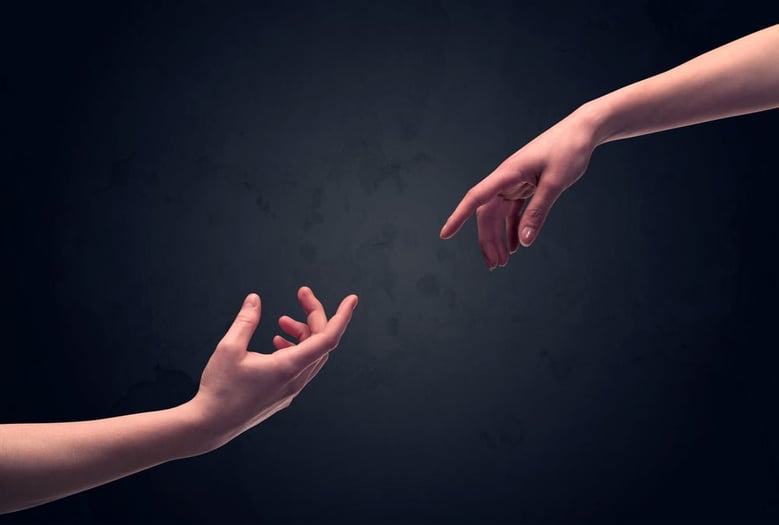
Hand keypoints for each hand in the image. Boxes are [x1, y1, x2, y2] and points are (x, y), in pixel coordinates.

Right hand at [190, 287, 357, 450]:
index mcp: (288, 367)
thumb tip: (255, 299)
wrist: (209, 426)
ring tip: (282, 322)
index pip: (328, 339)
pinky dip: (296, 349)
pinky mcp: (284, 395)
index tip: (352, 299)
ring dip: (304, 333)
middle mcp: (296, 380)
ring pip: (312, 356)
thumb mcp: (228, 348)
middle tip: (301, 294)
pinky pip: (302, 367)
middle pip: (321, 342)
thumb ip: (245, 321)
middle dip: (314, 315)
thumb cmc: (218, 390)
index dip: (342, 317)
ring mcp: (291, 390)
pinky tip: (276, 343)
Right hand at [439, 109, 597, 268]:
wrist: (582, 131)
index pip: (475, 198)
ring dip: (499, 237)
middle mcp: (505, 179)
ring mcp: (514, 182)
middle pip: (486, 214)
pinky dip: (513, 228)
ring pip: (498, 215)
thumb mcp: (555, 183)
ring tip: (503, 261)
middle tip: (495, 266)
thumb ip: (538, 212)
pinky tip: (516, 245)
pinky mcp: (525, 185)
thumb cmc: (568, 150)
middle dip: (488, 240)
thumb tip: (524, 241)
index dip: (458, 217)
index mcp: (507, 174)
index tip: (445, 234)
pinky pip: (513, 211)